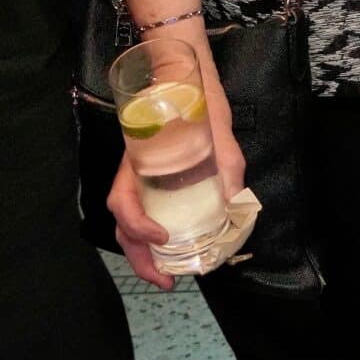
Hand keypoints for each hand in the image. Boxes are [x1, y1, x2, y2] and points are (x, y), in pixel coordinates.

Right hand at [106, 28, 244, 289]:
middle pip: (123, 225)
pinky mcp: (153, 183)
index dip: (137, 226)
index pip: (123, 202)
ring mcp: (141, 181)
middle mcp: (134, 176)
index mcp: (140, 163)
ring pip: (130, 224)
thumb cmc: (199, 102)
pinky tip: (175, 248)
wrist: (184, 77)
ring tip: (169, 274)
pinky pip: (146, 214)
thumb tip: (236, 203)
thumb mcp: (219, 131)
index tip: (162, 237)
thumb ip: (227, 166)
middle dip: (140, 258)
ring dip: (144, 254)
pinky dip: (154, 238)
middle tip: (166, 282)